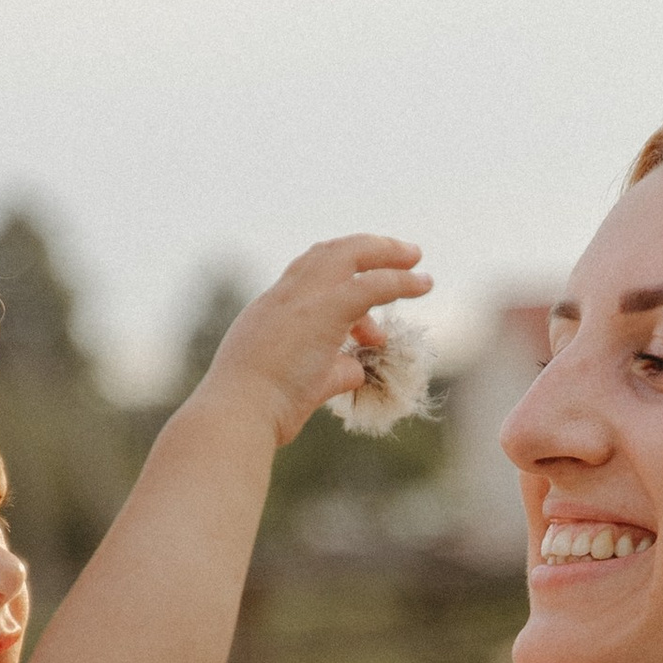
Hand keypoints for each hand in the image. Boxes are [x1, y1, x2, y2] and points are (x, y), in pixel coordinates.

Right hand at [194, 236, 428, 447]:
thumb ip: (331, 372)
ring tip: (415, 264)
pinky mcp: (327, 309)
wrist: (239, 412)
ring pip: (350, 255)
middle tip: (398, 257)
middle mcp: (283, 296)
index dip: (336, 279)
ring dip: (386, 254)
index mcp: (268, 313)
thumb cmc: (260, 410)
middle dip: (365, 250)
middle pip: (326, 253)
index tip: (363, 309)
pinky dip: (401, 282)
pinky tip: (424, 284)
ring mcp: (303, 299)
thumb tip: (356, 371)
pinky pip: (373, 284)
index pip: (303, 278)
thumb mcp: (299, 385)